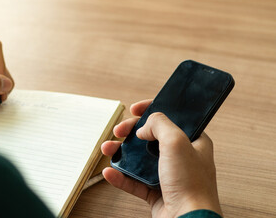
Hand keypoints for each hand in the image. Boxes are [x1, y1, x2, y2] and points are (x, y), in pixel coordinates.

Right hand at [101, 100, 221, 216]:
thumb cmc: (191, 185)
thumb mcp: (177, 142)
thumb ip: (159, 124)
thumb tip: (145, 126)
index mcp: (193, 141)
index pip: (170, 118)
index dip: (151, 111)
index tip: (135, 109)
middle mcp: (181, 157)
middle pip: (150, 137)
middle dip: (131, 132)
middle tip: (119, 130)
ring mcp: (168, 175)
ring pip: (139, 159)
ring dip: (121, 152)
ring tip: (108, 149)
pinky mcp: (156, 192)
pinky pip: (134, 181)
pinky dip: (120, 176)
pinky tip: (110, 172)